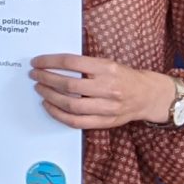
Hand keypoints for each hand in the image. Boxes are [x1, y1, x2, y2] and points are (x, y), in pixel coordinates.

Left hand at [30, 55, 179, 129]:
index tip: (37, 62)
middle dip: (46, 80)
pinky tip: (49, 106)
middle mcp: (108, 87)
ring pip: (71, 105)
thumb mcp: (107, 63)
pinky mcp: (106, 121)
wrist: (148, 95)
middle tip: (34, 76)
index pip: (71, 63)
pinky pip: (77, 122)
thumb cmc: (123, 76)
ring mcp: (107, 107)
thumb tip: (52, 63)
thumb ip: (84, 64)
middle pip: (69, 85)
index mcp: (107, 68)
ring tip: (40, 89)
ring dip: (50, 97)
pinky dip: (59, 115)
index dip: (49, 62)